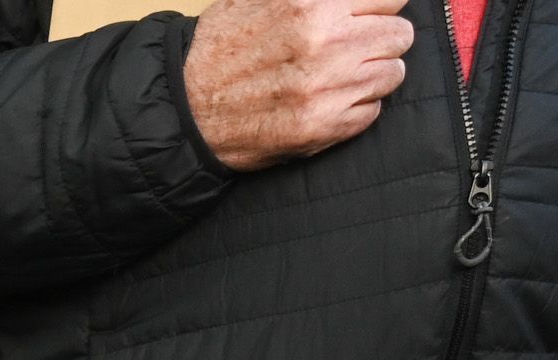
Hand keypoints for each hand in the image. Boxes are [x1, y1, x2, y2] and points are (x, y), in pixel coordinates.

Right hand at [181, 0, 412, 171]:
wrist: (179, 110)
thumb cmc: (217, 50)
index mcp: (313, 4)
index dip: (375, 7)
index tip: (361, 17)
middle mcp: (326, 43)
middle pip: (399, 34)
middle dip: (378, 41)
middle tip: (350, 50)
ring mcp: (327, 88)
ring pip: (392, 74)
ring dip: (371, 76)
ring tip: (337, 79)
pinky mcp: (321, 127)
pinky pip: (371, 112)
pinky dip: (354, 109)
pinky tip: (324, 104)